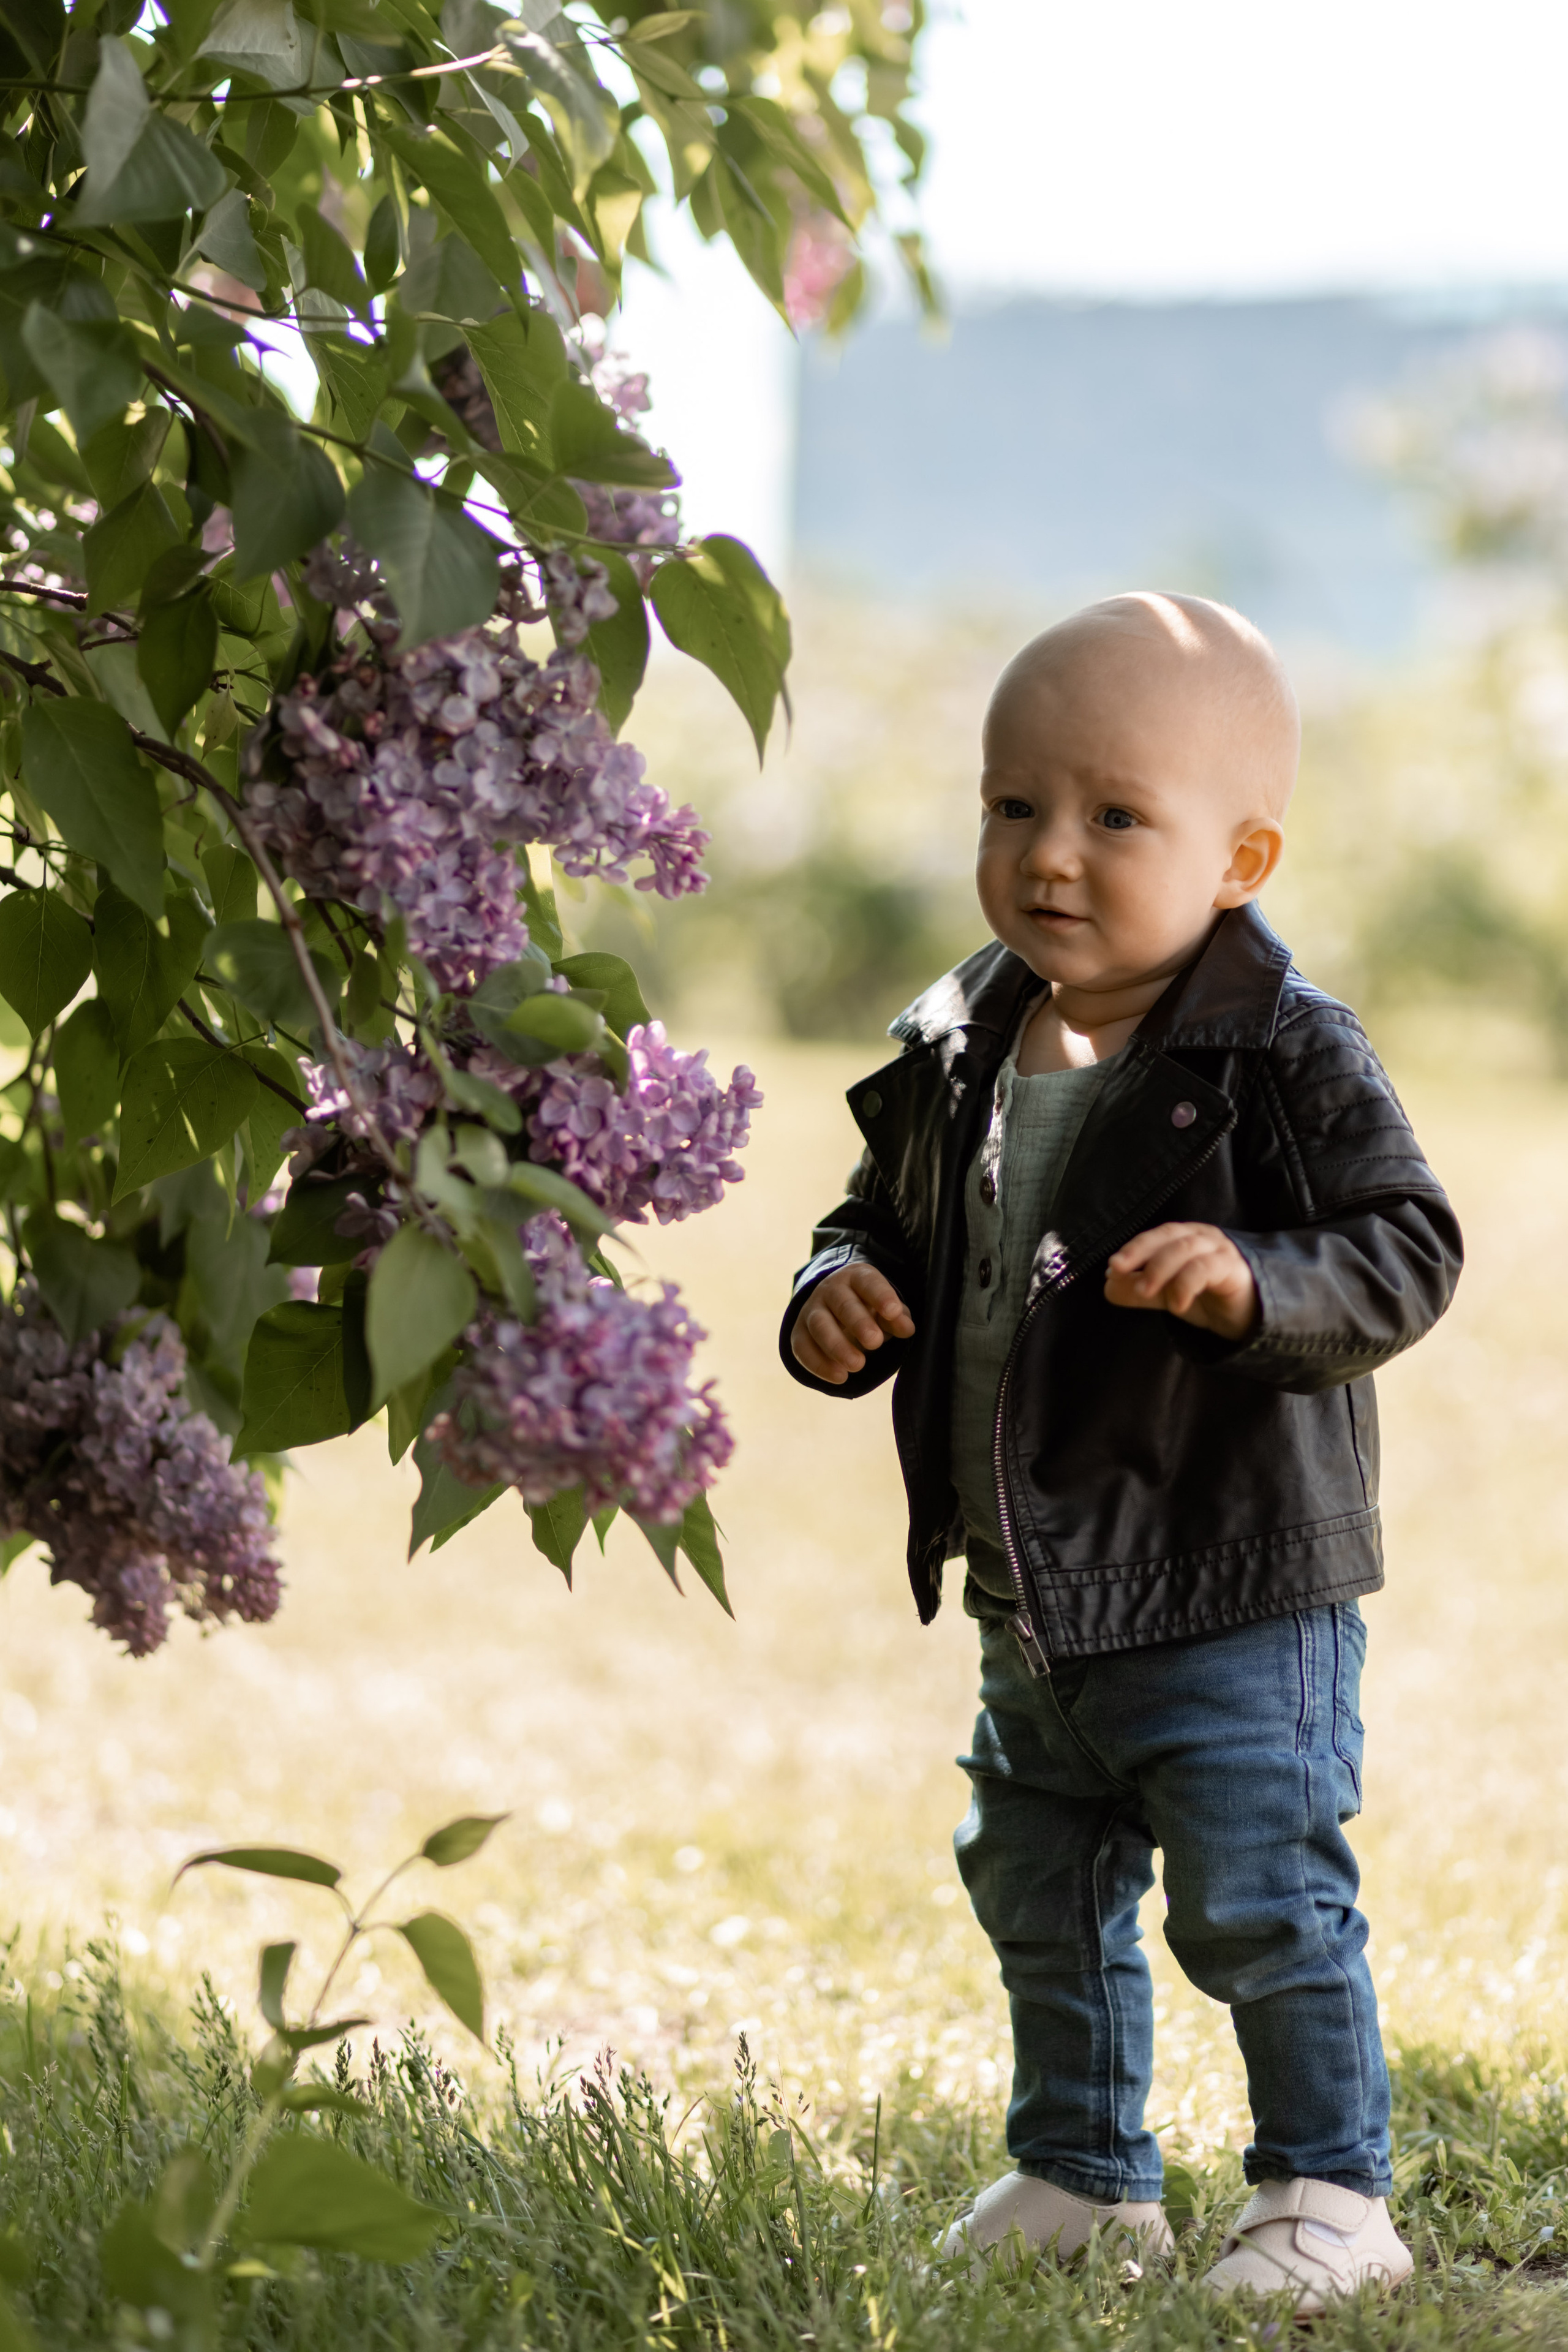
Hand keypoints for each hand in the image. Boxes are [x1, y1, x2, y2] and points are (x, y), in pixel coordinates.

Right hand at [791, 1264, 915, 1383]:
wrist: (835, 1309)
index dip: (880, 1295)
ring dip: (837, 1346)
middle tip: (875, 1342)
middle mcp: (831, 1289)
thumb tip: (907, 1329)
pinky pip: (803, 1348)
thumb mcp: (886, 1309)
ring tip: (858, 1365)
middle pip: (842, 1303)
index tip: (893, 1311)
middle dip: (858, 1322)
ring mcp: (811, 1309)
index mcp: (856, 1277)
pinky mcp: (799, 1332)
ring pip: (819, 1325)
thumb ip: (897, 1318)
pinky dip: (819, 1364)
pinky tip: (840, 1377)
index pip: (868, 1282)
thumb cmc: (870, 1308)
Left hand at [1105, 1222, 1258, 1341]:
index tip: (1112, 1267)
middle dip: (1141, 1253)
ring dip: (1160, 1269)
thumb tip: (1108, 1286)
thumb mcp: (1164, 1294)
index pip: (1155, 1236)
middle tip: (1119, 1273)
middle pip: (1169, 1236)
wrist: (1247, 1316)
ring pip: (1186, 1249)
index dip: (1133, 1248)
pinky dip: (1186, 1284)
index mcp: (1184, 1237)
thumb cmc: (1206, 1297)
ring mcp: (1220, 1250)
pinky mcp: (1234, 1268)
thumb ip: (1136, 1291)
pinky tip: (1176, 1305)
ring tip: (1144, 1292)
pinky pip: (1206, 1269)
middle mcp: (1202, 1237)